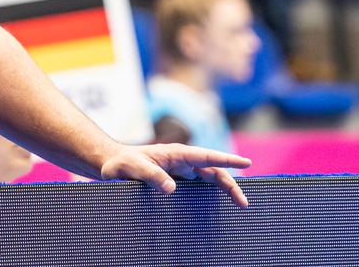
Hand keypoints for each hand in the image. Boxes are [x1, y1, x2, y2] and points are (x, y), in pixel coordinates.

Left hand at [99, 143, 251, 206]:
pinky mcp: (178, 179)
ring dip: (225, 189)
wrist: (112, 163)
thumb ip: (150, 175)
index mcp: (176, 153)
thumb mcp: (131, 168)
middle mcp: (183, 160)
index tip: (246, 162)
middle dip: (231, 184)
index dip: (226, 160)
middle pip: (214, 171)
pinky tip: (219, 205)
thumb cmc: (121, 163)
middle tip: (244, 204)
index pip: (207, 156)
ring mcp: (182, 169)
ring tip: (239, 205)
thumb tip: (171, 188)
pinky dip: (213, 193)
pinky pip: (200, 185)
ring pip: (210, 178)